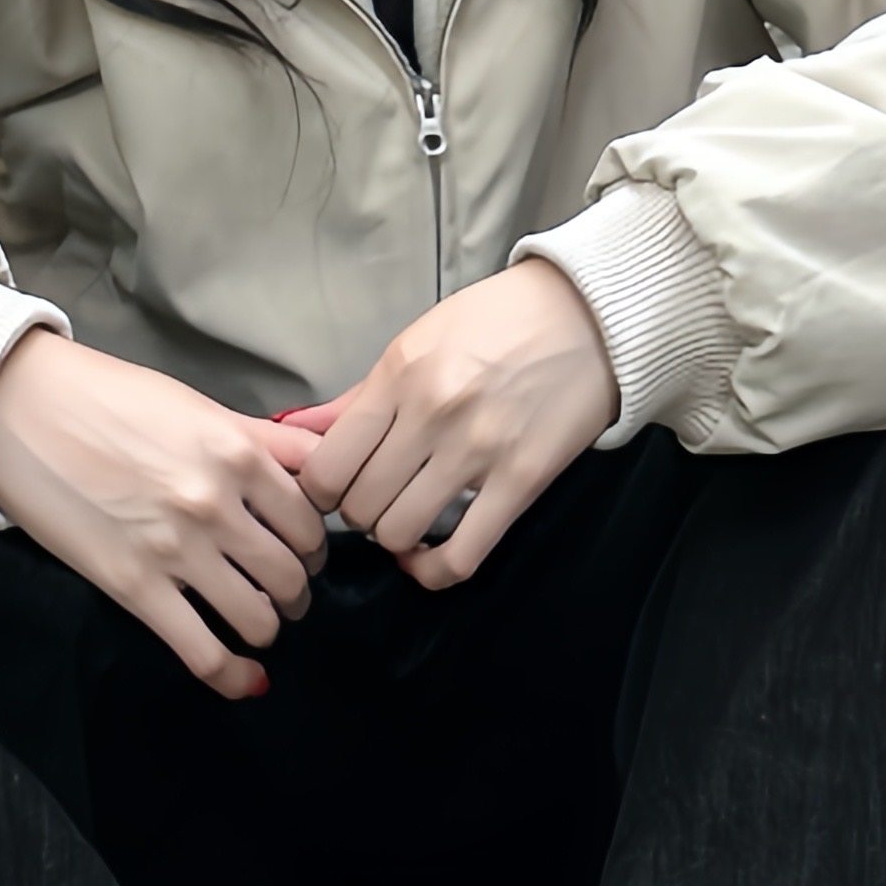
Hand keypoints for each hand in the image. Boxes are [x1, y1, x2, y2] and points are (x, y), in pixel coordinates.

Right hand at [0, 329, 329, 700]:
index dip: (315, 540)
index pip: (312, 517)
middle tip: (284, 588)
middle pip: (294, 572)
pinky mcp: (135, 588)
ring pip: (259, 617)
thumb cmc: (105, 397)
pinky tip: (249, 681)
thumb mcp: (195, 405)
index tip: (303, 547)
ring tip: (259, 618)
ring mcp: (177, 550)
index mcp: (238, 452)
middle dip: (297, 587)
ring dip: (269, 625)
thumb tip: (314, 460)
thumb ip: (259, 438)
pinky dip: (235, 676)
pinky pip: (204, 652)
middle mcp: (217, 504)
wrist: (20, 409)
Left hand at [280, 262, 617, 592]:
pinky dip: (432, 570)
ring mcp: (478, 449)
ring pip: (399, 533)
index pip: (327, 465)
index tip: (336, 488)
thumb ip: (357, 397)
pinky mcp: (522, 479)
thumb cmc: (497, 322)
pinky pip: (460, 556)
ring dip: (393, 537)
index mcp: (399, 374)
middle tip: (375, 499)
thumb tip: (297, 434)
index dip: (319, 491)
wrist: (588, 315)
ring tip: (406, 516)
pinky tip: (427, 556)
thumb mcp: (417, 342)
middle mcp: (432, 412)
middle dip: (358, 513)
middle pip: (359, 505)